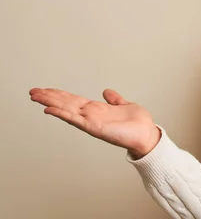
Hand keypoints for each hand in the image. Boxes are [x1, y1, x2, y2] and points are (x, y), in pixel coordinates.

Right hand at [29, 88, 159, 158]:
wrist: (146, 134)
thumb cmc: (137, 123)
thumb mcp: (125, 105)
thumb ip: (114, 99)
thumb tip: (106, 91)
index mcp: (96, 109)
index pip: (73, 100)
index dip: (59, 94)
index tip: (45, 89)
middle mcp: (90, 115)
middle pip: (65, 103)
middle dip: (49, 97)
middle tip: (32, 91)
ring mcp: (90, 121)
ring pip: (65, 109)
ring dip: (50, 102)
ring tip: (35, 96)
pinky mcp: (93, 127)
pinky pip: (74, 119)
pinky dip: (61, 114)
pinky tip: (49, 110)